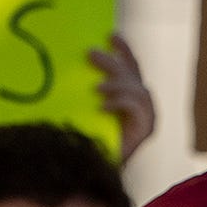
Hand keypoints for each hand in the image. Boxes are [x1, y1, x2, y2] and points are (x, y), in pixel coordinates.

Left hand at [89, 33, 155, 163]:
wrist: (92, 172)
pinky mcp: (145, 131)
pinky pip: (138, 109)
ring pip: (138, 90)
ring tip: (97, 88)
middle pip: (133, 74)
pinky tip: (102, 106)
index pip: (131, 67)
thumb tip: (61, 66)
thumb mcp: (83, 111)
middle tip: (90, 54)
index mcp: (129, 98)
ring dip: (117, 85)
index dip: (124, 50)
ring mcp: (146, 119)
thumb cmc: (84, 142)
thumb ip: (84, 93)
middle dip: (113, 61)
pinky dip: (120, 104)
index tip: (111, 34)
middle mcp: (141, 106)